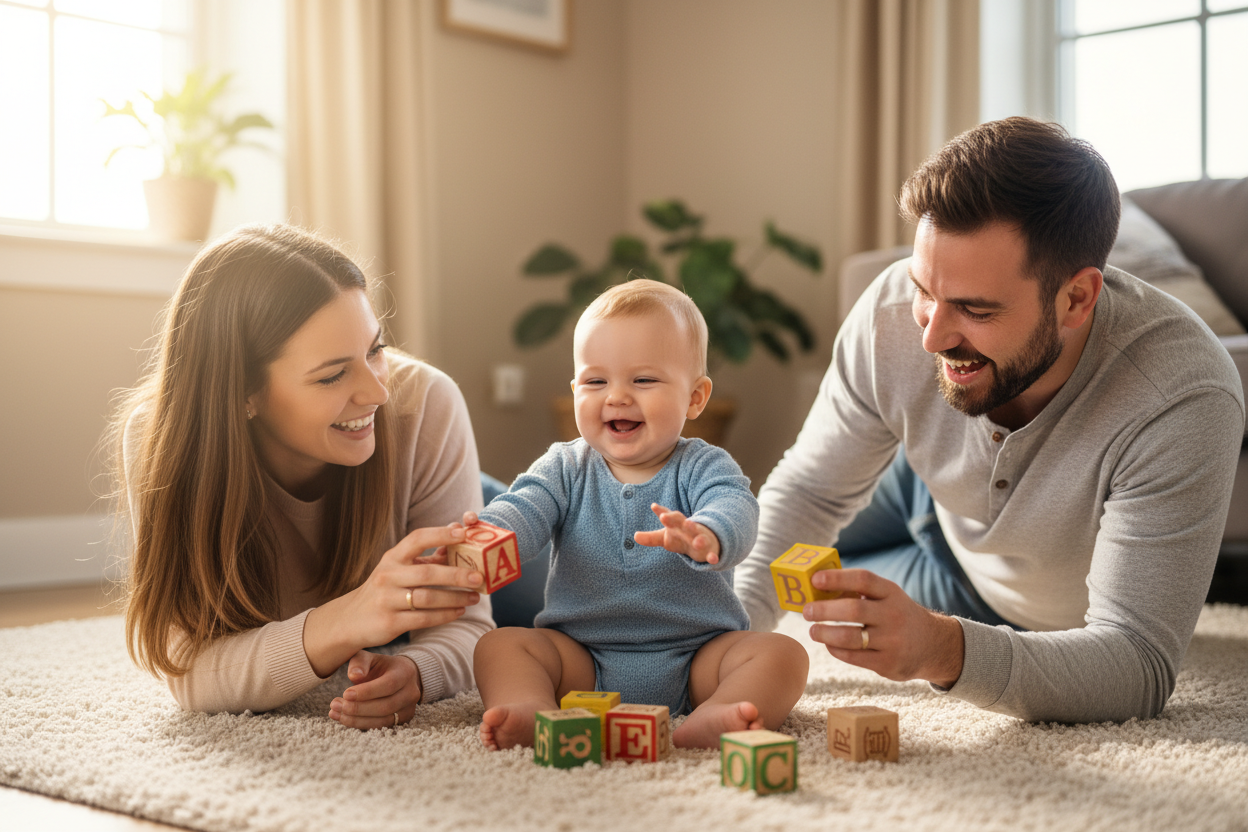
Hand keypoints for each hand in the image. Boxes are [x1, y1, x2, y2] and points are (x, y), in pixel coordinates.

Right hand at [304, 523, 483, 676]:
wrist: (351, 620)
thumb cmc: (385, 589)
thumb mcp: (399, 569)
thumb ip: (426, 557)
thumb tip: (458, 536)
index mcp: (392, 557)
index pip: (416, 539)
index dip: (440, 534)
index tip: (463, 533)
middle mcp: (387, 576)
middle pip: (427, 573)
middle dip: (456, 574)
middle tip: (478, 577)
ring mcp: (387, 600)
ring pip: (427, 598)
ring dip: (455, 598)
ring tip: (474, 597)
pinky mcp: (390, 622)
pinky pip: (423, 618)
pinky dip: (445, 615)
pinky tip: (459, 612)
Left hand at [329, 650, 421, 728]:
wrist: (401, 676)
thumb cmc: (382, 666)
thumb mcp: (370, 658)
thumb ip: (360, 662)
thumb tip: (354, 676)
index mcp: (405, 673)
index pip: (389, 685)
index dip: (367, 692)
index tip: (345, 693)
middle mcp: (410, 692)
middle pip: (385, 706)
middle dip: (358, 708)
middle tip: (336, 704)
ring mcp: (408, 709)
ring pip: (382, 720)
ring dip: (356, 719)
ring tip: (335, 712)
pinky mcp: (401, 721)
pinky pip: (380, 726)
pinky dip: (360, 724)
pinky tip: (343, 718)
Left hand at [633, 503, 720, 563]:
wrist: (706, 541)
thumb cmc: (682, 537)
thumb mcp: (666, 537)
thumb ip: (651, 538)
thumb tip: (634, 536)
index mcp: (679, 525)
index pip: (671, 517)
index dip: (663, 512)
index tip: (654, 507)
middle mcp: (690, 529)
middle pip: (684, 523)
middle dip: (677, 521)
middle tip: (665, 518)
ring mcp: (701, 539)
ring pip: (700, 538)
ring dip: (699, 539)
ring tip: (696, 542)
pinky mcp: (710, 551)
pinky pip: (712, 554)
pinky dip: (713, 556)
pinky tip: (713, 560)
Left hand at [802, 568, 964, 687]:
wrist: (933, 645)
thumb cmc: (896, 615)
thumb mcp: (887, 597)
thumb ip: (859, 591)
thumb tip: (817, 587)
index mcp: (891, 593)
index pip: (863, 579)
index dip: (837, 578)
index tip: (815, 580)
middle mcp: (894, 615)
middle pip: (853, 610)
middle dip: (824, 610)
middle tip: (806, 611)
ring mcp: (892, 641)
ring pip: (850, 638)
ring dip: (825, 634)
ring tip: (813, 631)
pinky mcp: (888, 664)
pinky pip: (854, 657)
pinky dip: (836, 650)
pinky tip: (829, 644)